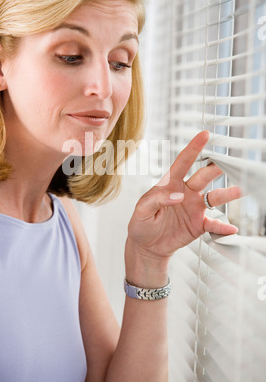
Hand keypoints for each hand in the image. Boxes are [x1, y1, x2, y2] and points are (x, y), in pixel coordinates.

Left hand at [126, 130, 240, 263]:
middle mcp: (186, 192)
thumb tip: (177, 196)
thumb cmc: (141, 224)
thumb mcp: (142, 210)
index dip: (193, 148)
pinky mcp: (199, 225)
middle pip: (203, 176)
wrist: (146, 246)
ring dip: (227, 194)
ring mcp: (195, 208)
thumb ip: (156, 199)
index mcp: (170, 184)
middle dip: (215, 168)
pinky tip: (231, 228)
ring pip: (214, 197)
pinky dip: (223, 227)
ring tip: (239, 190)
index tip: (204, 135)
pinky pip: (214, 224)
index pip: (183, 162)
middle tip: (227, 162)